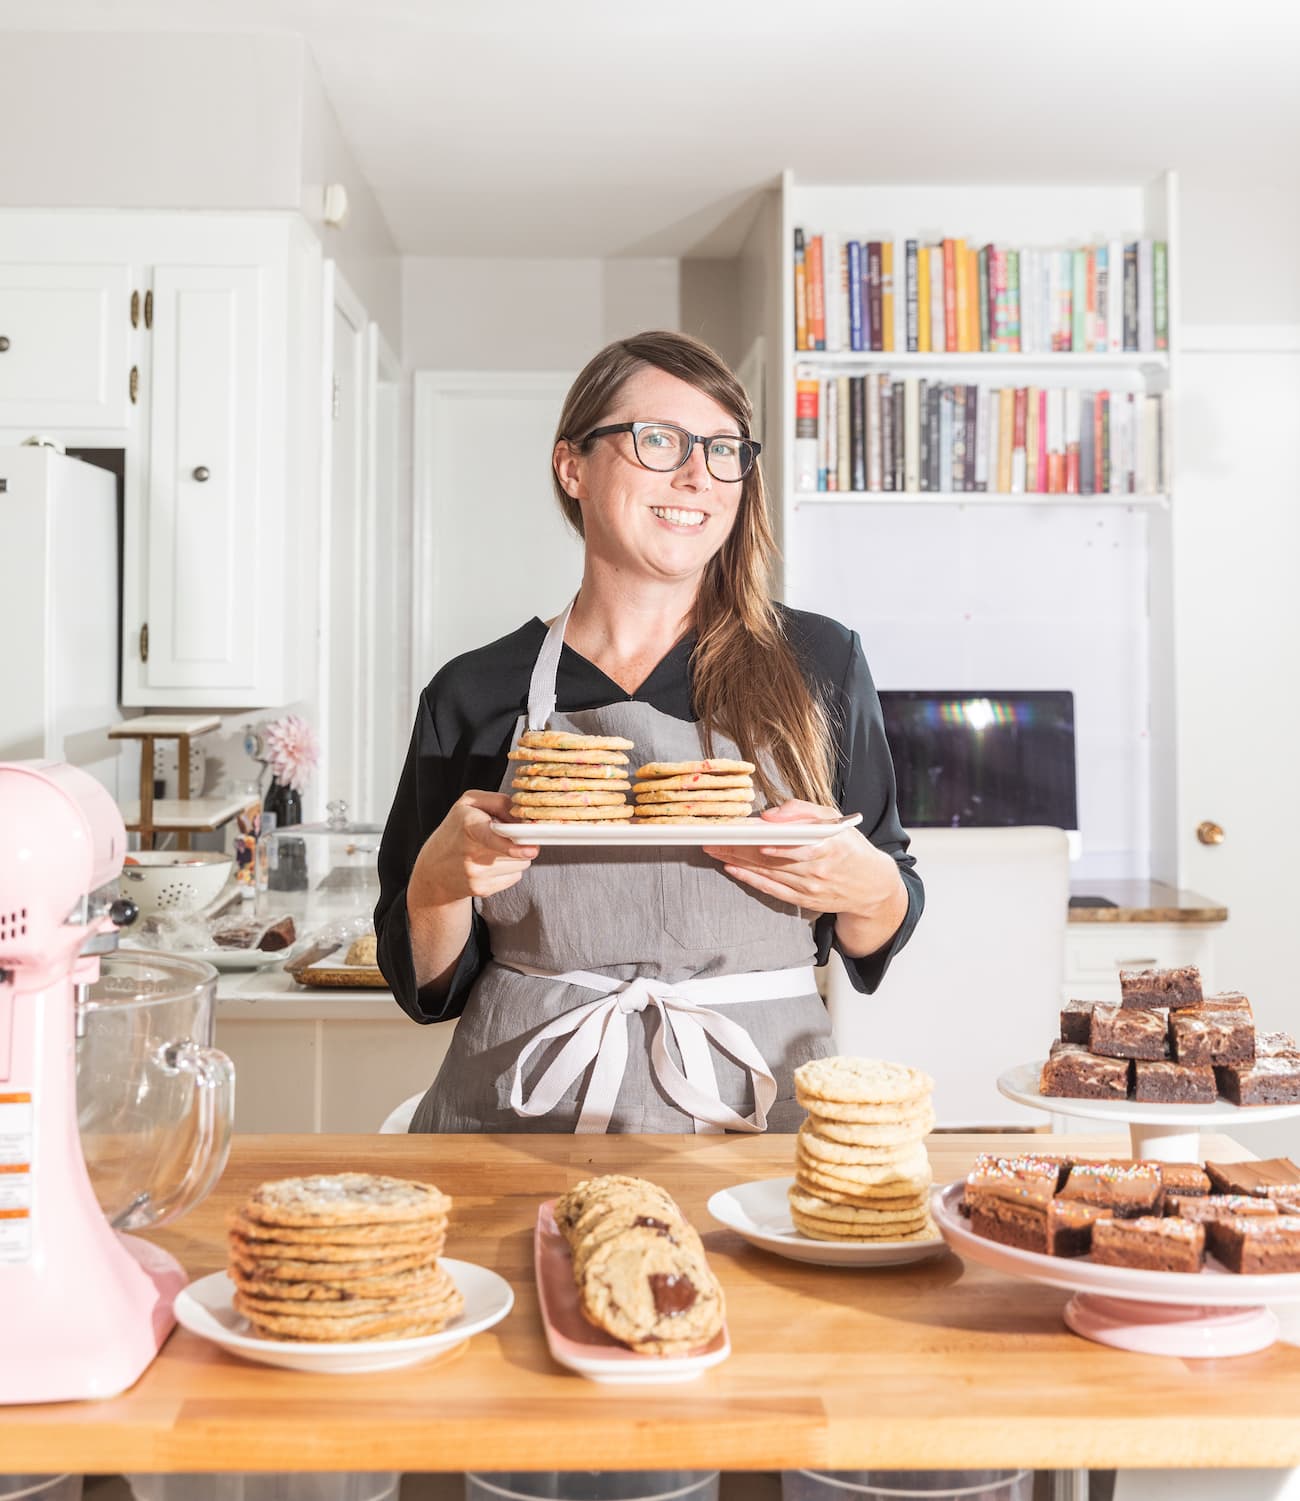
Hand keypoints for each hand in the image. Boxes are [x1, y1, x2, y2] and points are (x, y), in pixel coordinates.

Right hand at [411, 790, 539, 906]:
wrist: (434, 869)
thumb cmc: (456, 830)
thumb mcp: (470, 803)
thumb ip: (500, 802)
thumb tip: (526, 820)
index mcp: (467, 824)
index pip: (491, 837)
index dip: (513, 845)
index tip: (530, 850)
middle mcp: (471, 853)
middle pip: (518, 849)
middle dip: (520, 841)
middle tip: (505, 835)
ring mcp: (476, 875)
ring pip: (521, 863)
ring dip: (516, 855)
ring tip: (495, 849)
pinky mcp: (483, 890)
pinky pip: (515, 876)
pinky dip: (510, 869)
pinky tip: (493, 864)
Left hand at [702, 798, 903, 933]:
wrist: (872, 886)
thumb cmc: (850, 847)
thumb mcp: (834, 820)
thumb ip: (803, 812)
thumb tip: (770, 815)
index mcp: (828, 844)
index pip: (790, 840)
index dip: (763, 838)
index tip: (740, 831)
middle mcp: (817, 869)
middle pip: (771, 857)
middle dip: (739, 848)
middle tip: (712, 838)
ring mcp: (809, 888)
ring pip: (767, 872)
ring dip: (738, 862)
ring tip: (714, 850)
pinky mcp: (803, 900)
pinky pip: (771, 889)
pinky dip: (750, 879)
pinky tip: (732, 869)